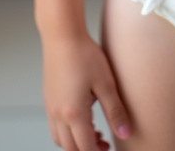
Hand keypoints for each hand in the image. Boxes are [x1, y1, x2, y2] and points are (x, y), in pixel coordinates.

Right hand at [42, 33, 131, 149]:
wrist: (63, 35)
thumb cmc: (85, 55)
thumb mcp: (106, 83)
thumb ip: (115, 111)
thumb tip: (126, 133)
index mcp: (73, 113)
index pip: (85, 147)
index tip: (110, 147)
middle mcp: (58, 114)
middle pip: (70, 148)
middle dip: (87, 150)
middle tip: (105, 143)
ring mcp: (50, 107)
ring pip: (60, 139)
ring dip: (76, 142)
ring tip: (95, 131)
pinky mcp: (49, 99)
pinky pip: (55, 126)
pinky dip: (67, 131)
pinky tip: (82, 118)